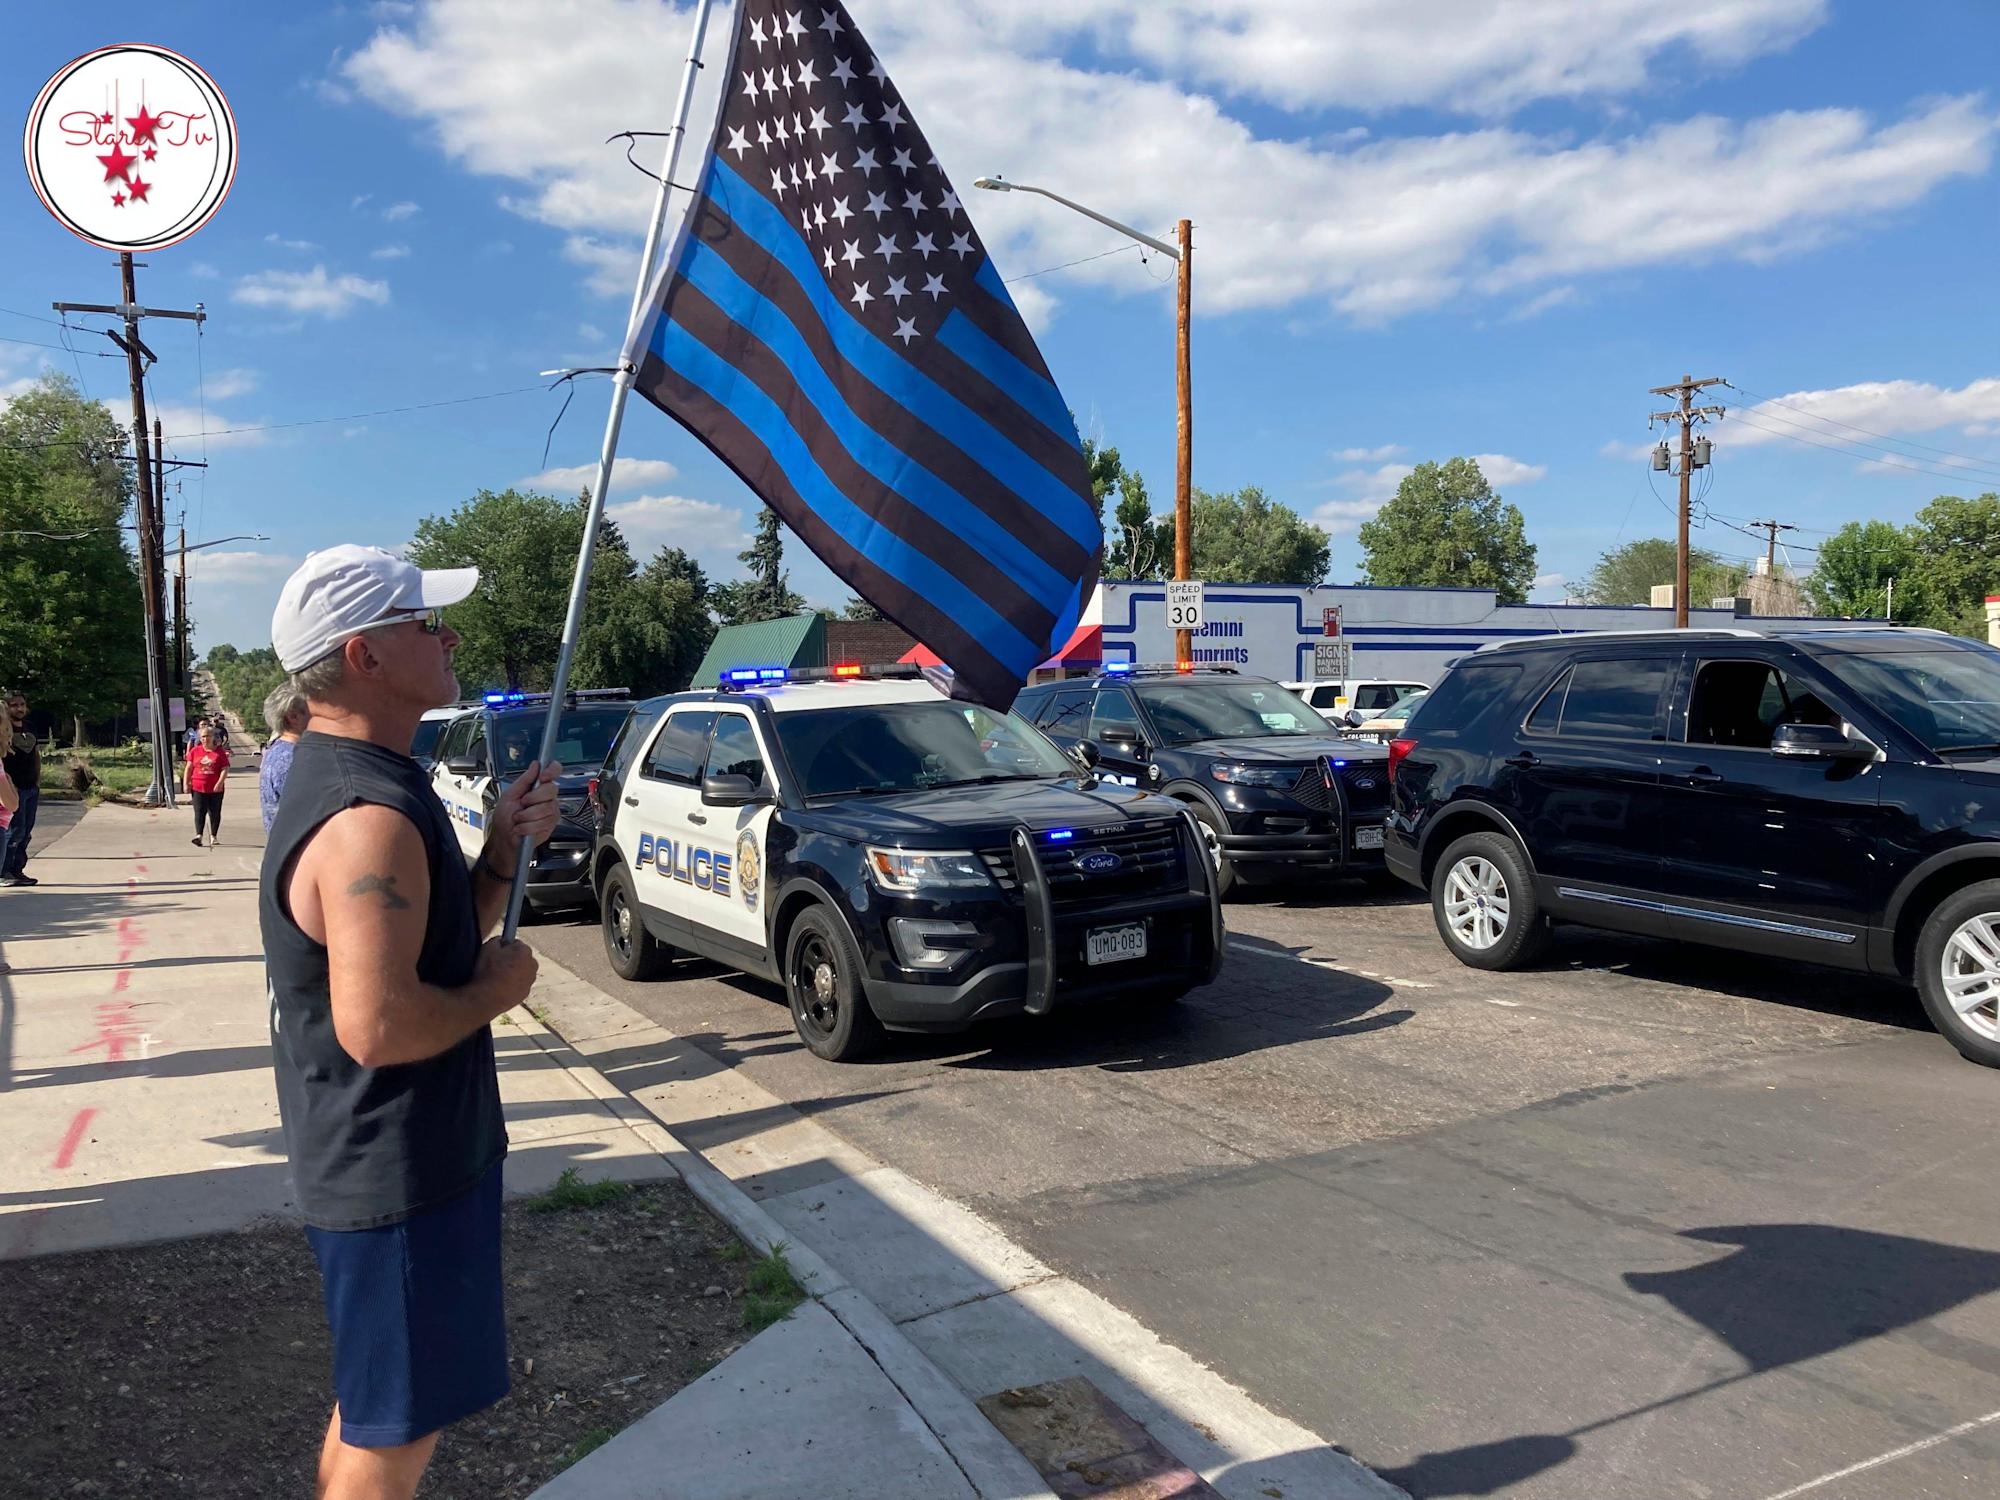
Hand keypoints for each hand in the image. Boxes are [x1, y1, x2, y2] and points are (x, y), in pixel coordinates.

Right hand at [474, 935, 538, 1009]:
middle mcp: (532, 965)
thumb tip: (501, 941)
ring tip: (497, 978)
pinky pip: (519, 984)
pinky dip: (512, 984)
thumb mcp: (487, 948)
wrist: (486, 999)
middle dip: (512, 959)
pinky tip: (500, 987)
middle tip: (497, 965)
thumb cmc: (487, 972)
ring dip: (513, 972)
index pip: (516, 944)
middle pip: (522, 957)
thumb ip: (497, 940)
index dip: (505, 948)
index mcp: (525, 951)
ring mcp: (530, 980)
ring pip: (521, 972)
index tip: (498, 953)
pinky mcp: (525, 993)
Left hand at [484, 759, 563, 875]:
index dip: (552, 771)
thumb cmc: (504, 818)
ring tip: (519, 819)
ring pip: (546, 809)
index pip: (553, 771)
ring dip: (527, 816)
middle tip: (522, 804)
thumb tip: (535, 765)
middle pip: (551, 790)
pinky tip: (522, 827)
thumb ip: (524, 780)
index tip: (543, 776)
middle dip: (533, 798)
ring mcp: (551, 812)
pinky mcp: (550, 826)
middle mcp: (547, 798)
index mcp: (537, 787)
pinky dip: (528, 827)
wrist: (503, 838)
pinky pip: (543, 823)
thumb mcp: (509, 795)